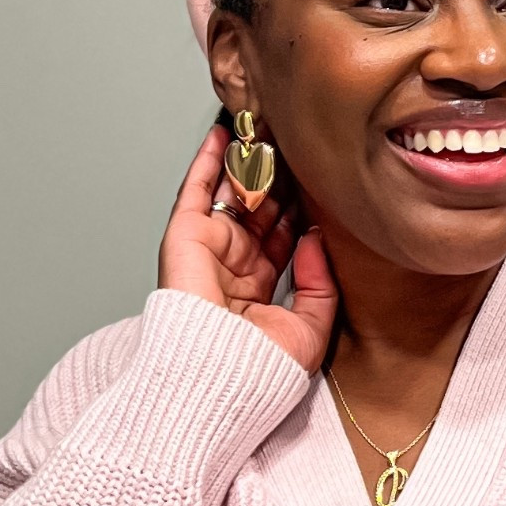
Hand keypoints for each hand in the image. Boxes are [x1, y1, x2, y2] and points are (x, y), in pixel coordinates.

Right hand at [157, 128, 336, 372]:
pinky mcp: (185, 237)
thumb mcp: (310, 328)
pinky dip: (209, 160)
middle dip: (279, 179)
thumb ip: (319, 283)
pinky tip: (225, 134)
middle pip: (259, 210)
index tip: (320, 180)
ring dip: (249, 163)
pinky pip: (196, 190)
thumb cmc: (261, 369)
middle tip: (299, 145)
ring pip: (232, 195)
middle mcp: (232, 266)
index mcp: (258, 289)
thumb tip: (315, 236)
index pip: (282, 237)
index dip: (300, 207)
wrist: (222, 378)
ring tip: (270, 128)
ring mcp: (208, 250)